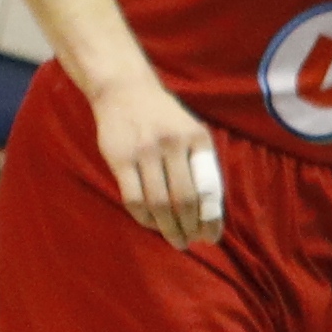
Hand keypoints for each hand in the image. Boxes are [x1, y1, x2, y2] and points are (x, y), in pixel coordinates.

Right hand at [96, 72, 229, 249]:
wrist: (124, 89)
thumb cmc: (164, 116)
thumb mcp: (192, 131)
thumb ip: (200, 163)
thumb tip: (209, 208)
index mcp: (197, 139)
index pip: (209, 187)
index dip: (211, 217)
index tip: (212, 237)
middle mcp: (174, 145)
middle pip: (185, 199)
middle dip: (190, 227)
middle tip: (190, 242)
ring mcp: (145, 151)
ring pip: (159, 202)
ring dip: (168, 227)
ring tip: (175, 240)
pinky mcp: (119, 158)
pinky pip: (133, 198)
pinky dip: (144, 217)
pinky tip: (151, 224)